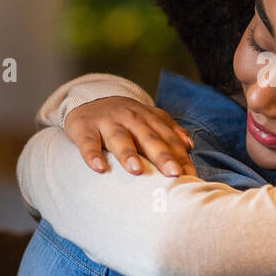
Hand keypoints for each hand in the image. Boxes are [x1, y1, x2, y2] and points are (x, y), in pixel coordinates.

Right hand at [63, 97, 196, 176]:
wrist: (90, 100)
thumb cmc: (126, 118)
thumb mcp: (150, 119)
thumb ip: (171, 131)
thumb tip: (190, 145)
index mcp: (149, 119)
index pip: (168, 138)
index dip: (180, 156)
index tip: (190, 175)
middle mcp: (130, 119)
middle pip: (148, 138)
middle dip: (162, 156)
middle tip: (174, 173)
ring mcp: (107, 123)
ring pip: (120, 139)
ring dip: (128, 154)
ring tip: (136, 170)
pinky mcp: (85, 129)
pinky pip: (88, 143)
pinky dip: (92, 155)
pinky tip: (99, 167)